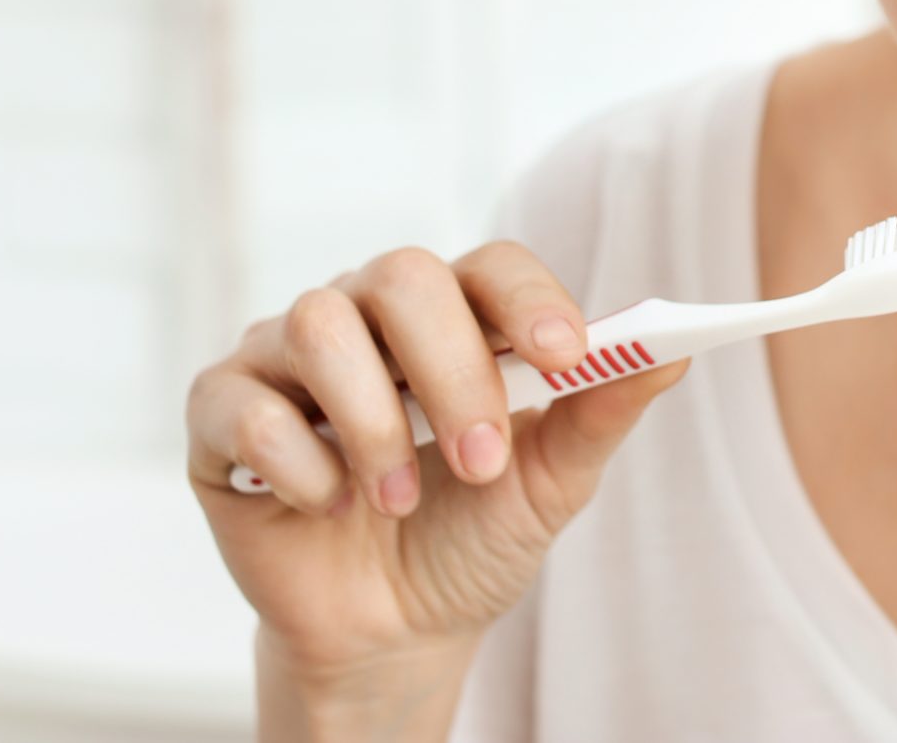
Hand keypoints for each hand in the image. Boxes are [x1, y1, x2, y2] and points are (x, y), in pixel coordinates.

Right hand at [187, 240, 689, 686]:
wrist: (393, 633)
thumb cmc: (472, 536)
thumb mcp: (552, 483)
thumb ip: (604, 410)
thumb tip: (676, 350)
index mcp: (454, 317)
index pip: (490, 264)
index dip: (529, 299)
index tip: (568, 356)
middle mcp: (366, 316)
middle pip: (401, 276)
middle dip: (452, 371)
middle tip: (481, 461)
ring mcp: (284, 357)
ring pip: (317, 323)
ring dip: (373, 420)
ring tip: (397, 499)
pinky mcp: (220, 414)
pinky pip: (241, 401)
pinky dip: (295, 459)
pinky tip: (328, 503)